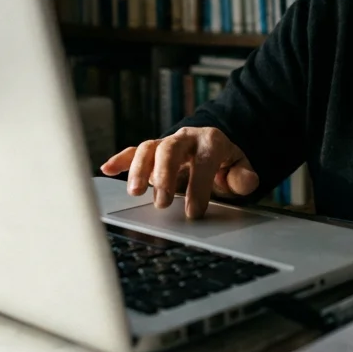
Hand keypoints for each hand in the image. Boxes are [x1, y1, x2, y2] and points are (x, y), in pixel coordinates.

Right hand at [100, 127, 258, 218]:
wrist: (213, 146)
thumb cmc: (226, 163)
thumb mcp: (241, 168)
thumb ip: (244, 177)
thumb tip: (246, 181)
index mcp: (211, 142)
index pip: (204, 161)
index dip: (199, 186)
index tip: (193, 212)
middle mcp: (186, 139)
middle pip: (171, 149)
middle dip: (165, 174)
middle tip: (162, 202)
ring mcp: (166, 144)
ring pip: (149, 148)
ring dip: (139, 169)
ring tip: (135, 192)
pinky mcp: (152, 152)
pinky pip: (134, 152)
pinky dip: (120, 159)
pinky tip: (107, 169)